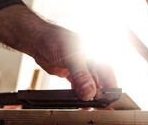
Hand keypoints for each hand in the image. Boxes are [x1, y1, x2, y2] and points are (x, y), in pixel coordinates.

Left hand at [0, 4, 116, 100]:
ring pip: (89, 85)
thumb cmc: (55, 39)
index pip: (108, 74)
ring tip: (88, 107)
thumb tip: (89, 92)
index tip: (110, 102)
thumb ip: (81, 76)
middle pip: (100, 81)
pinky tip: (78, 100)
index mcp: (96, 53)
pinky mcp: (71, 71)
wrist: (37, 39)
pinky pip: (78, 85)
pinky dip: (79, 93)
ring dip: (89, 96)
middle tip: (100, 108)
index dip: (110, 88)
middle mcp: (90, 60)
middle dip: (100, 95)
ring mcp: (80, 66)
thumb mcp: (71, 58)